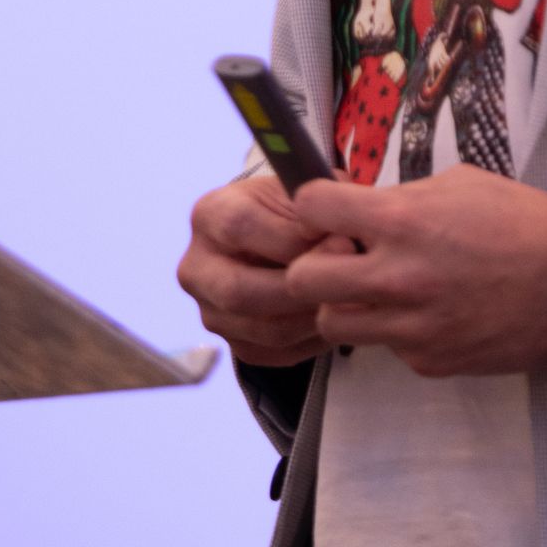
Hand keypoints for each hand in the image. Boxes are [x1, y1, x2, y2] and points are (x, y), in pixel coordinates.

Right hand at [177, 172, 355, 369]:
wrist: (279, 242)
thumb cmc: (293, 212)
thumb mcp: (300, 194)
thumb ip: (316, 210)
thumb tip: (343, 244)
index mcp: (209, 215)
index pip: (240, 227)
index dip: (293, 238)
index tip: (341, 239)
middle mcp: (198, 267)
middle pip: (240, 290)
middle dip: (300, 287)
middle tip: (346, 277)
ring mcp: (210, 311)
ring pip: (263, 329)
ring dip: (313, 317)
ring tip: (348, 297)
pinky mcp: (233, 343)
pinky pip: (275, 352)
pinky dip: (313, 338)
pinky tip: (336, 316)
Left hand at [284, 168, 546, 376]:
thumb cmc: (525, 225)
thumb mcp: (462, 185)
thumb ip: (405, 197)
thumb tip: (364, 208)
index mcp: (404, 220)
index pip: (311, 207)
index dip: (312, 203)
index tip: (324, 207)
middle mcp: (399, 276)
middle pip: (303, 279)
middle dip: (313, 264)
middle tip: (340, 257)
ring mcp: (412, 326)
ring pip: (333, 322)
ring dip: (346, 303)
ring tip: (380, 289)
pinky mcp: (429, 361)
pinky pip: (387, 347)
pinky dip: (396, 330)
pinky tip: (431, 312)